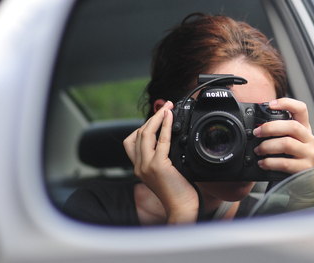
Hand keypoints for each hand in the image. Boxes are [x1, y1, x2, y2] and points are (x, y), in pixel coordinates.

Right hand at [123, 101, 198, 223]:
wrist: (182, 208)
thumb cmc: (178, 192)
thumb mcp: (166, 172)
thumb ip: (163, 158)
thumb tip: (170, 138)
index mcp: (139, 168)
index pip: (131, 141)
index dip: (142, 125)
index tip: (156, 117)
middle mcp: (139, 166)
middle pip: (138, 133)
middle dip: (152, 117)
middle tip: (166, 106)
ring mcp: (146, 166)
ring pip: (146, 133)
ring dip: (157, 117)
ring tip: (168, 108)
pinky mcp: (158, 166)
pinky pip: (161, 140)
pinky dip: (165, 125)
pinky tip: (170, 118)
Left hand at [253, 98, 313, 173]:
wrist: (306, 184)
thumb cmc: (293, 160)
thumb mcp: (290, 143)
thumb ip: (279, 133)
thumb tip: (258, 127)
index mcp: (304, 129)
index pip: (301, 109)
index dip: (287, 103)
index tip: (271, 104)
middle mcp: (309, 139)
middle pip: (292, 126)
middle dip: (270, 128)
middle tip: (257, 133)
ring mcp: (309, 154)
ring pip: (287, 144)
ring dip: (268, 146)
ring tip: (259, 150)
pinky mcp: (304, 168)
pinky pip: (285, 163)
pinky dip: (270, 162)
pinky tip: (263, 163)